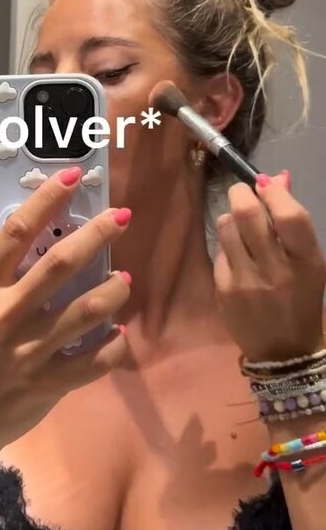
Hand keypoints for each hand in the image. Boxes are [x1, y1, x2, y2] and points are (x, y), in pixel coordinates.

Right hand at [0, 170, 131, 463]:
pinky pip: (91, 363)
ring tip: (126, 277)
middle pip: (59, 265)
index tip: (70, 177)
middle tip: (122, 215)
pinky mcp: (46, 385)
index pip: (15, 233)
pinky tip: (119, 331)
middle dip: (96, 234)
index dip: (45, 200)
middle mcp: (5, 316)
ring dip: (112, 290)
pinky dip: (111, 346)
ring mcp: (28, 353)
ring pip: (84, 313)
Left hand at [214, 170, 325, 361]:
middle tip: (243, 193)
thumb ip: (292, 221)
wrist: (284, 353)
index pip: (289, 216)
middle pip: (248, 214)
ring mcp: (246, 281)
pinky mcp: (224, 290)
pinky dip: (226, 245)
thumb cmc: (302, 299)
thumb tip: (278, 176)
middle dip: (241, 193)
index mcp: (307, 262)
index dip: (275, 191)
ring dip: (231, 218)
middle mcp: (276, 270)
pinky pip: (219, 251)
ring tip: (240, 225)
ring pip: (226, 228)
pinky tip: (236, 254)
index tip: (266, 183)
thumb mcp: (310, 262)